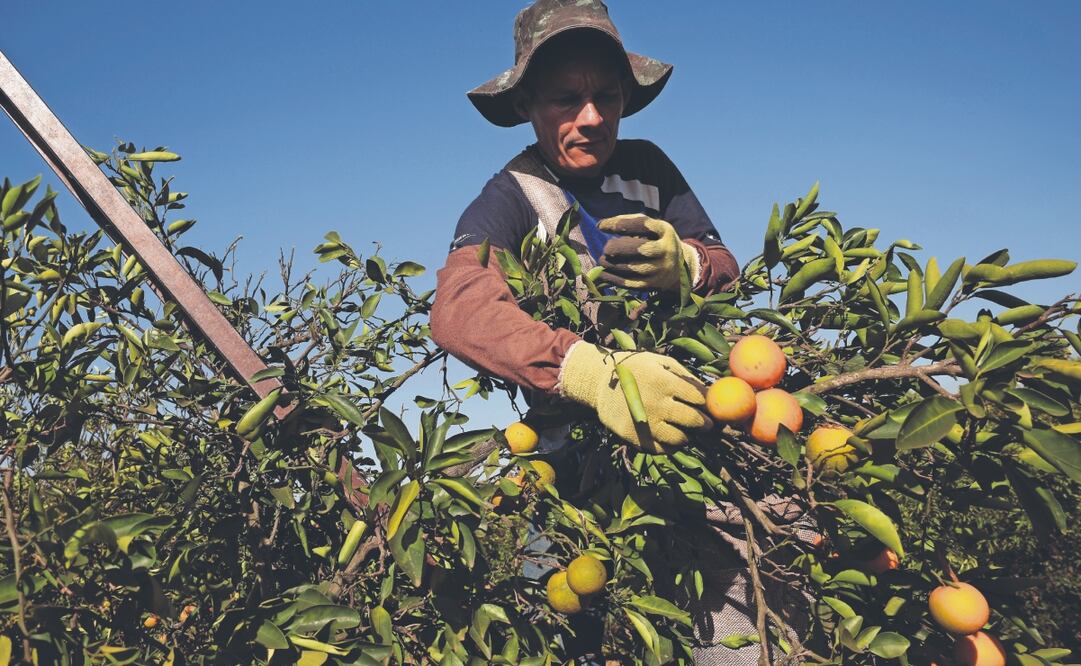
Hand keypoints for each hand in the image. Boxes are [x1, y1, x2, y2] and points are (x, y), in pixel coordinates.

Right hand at [559, 342, 712, 452]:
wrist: (599, 382)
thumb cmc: (635, 369)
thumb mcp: (659, 362)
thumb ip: (684, 375)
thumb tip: (709, 392)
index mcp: (664, 382)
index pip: (699, 398)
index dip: (708, 404)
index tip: (709, 407)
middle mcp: (657, 404)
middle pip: (694, 420)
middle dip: (705, 423)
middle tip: (706, 424)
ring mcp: (645, 423)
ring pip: (680, 439)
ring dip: (687, 437)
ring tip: (687, 432)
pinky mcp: (634, 437)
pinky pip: (661, 449)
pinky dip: (670, 446)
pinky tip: (670, 438)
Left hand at [597, 214, 699, 291]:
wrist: (678, 267)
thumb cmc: (655, 241)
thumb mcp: (649, 227)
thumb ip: (626, 221)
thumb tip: (600, 225)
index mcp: (665, 231)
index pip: (643, 224)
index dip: (621, 224)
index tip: (601, 227)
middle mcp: (666, 250)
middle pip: (640, 248)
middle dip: (618, 248)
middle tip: (606, 248)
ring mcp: (661, 269)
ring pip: (634, 268)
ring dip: (613, 264)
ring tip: (602, 260)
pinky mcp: (654, 285)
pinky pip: (631, 283)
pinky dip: (614, 278)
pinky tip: (603, 273)